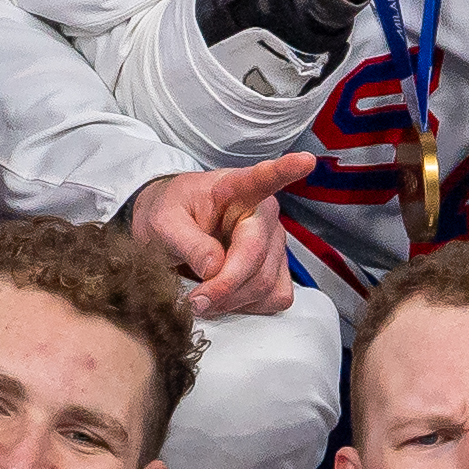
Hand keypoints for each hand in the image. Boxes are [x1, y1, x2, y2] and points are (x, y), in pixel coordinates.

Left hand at [125, 151, 313, 318]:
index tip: (304, 161)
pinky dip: (248, 307)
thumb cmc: (171, 215)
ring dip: (231, 301)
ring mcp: (275, 244)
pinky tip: (226, 298)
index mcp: (237, 189)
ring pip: (264, 285)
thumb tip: (213, 267)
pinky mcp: (278, 271)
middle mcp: (265, 215)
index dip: (285, 171)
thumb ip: (187, 241)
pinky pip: (275, 298)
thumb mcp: (163, 221)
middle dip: (223, 287)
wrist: (172, 230)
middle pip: (256, 259)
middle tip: (193, 301)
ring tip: (202, 299)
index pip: (263, 178)